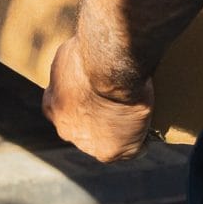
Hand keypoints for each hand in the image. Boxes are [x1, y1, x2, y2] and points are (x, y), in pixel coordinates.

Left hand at [44, 36, 154, 162]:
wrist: (110, 68)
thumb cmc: (90, 53)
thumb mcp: (68, 56)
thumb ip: (68, 71)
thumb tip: (74, 67)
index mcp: (54, 107)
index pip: (66, 110)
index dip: (83, 101)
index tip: (98, 92)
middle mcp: (68, 131)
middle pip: (85, 130)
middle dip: (98, 119)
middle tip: (120, 102)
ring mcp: (91, 145)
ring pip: (107, 142)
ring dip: (119, 131)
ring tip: (137, 115)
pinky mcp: (116, 151)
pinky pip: (133, 150)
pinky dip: (141, 141)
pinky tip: (148, 129)